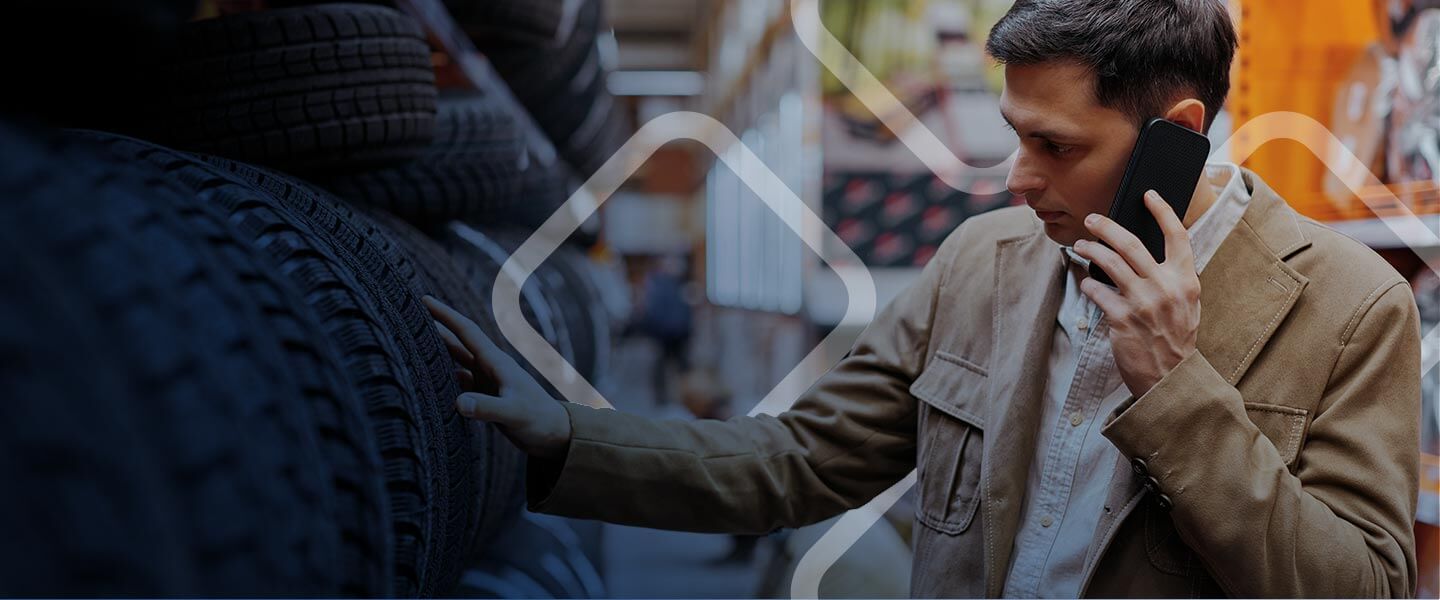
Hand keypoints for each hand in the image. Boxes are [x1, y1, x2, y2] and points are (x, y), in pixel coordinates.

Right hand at [424, 296, 571, 458]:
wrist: (555, 434)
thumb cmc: (539, 420)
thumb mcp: (513, 413)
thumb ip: (487, 408)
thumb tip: (458, 403)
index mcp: (496, 362)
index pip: (466, 331)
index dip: (444, 315)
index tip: (424, 299)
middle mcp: (489, 368)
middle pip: (456, 343)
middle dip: (435, 328)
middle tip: (408, 316)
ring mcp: (487, 382)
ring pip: (455, 362)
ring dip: (437, 353)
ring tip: (411, 343)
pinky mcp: (486, 397)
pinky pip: (459, 383)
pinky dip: (444, 379)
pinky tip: (429, 381)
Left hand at [1073, 190, 1200, 396]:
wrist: (1170, 377)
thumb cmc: (1175, 339)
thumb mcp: (1186, 305)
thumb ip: (1172, 278)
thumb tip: (1145, 253)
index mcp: (1186, 280)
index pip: (1177, 236)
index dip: (1163, 211)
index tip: (1148, 195)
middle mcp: (1166, 287)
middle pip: (1131, 243)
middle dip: (1106, 226)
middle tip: (1091, 220)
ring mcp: (1144, 302)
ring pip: (1109, 262)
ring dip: (1090, 250)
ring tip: (1080, 246)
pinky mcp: (1122, 318)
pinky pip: (1098, 291)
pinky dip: (1088, 283)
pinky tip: (1086, 282)